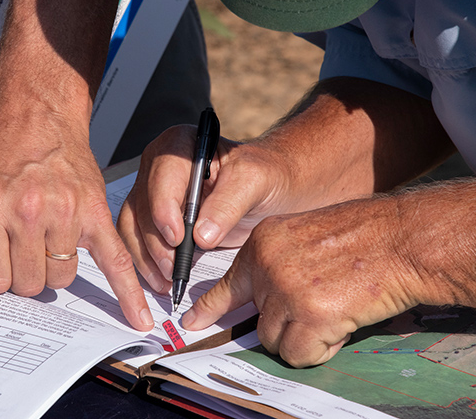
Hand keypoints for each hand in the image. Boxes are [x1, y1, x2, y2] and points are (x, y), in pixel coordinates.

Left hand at [0, 114, 153, 330]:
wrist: (38, 118)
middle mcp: (28, 213)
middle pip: (28, 284)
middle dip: (21, 270)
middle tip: (20, 242)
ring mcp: (66, 215)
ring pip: (61, 277)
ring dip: (53, 267)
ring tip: (46, 237)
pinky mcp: (95, 215)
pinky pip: (115, 261)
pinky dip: (129, 293)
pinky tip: (138, 316)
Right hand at [117, 125, 295, 293]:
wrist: (272, 188)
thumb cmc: (265, 176)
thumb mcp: (255, 182)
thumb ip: (228, 205)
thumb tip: (201, 236)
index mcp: (181, 144)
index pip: (162, 175)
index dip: (164, 208)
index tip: (177, 237)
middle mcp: (160, 167)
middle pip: (143, 204)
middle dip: (155, 240)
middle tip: (174, 268)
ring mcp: (153, 192)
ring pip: (133, 224)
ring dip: (146, 256)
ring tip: (168, 279)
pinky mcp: (154, 217)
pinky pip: (138, 238)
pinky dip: (146, 261)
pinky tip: (162, 278)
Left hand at [181, 197, 425, 367]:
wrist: (400, 239)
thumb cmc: (363, 240)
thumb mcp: (305, 239)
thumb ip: (278, 267)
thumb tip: (263, 305)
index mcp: (264, 243)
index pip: (228, 284)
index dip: (210, 308)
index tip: (193, 322)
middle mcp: (267, 264)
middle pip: (259, 322)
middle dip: (289, 325)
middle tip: (321, 305)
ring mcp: (286, 289)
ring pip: (275, 341)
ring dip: (304, 338)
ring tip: (333, 312)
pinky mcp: (310, 314)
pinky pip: (299, 354)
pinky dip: (320, 349)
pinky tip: (341, 323)